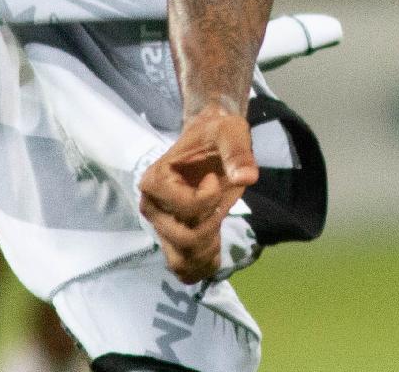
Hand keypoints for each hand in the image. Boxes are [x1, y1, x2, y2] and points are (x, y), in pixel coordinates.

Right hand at [138, 106, 257, 283]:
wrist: (210, 139)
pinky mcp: (172, 236)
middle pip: (184, 238)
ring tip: (219, 227)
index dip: (210, 199)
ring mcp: (160, 225)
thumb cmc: (217, 134)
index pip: (187, 208)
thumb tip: (247, 178)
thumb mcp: (231, 132)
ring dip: (207, 251)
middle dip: (212, 226)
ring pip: (181, 259)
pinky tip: (215, 253)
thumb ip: (237, 152)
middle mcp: (152, 207)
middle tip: (221, 203)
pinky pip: (182, 266)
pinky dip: (201, 266)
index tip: (213, 178)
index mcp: (156, 181)